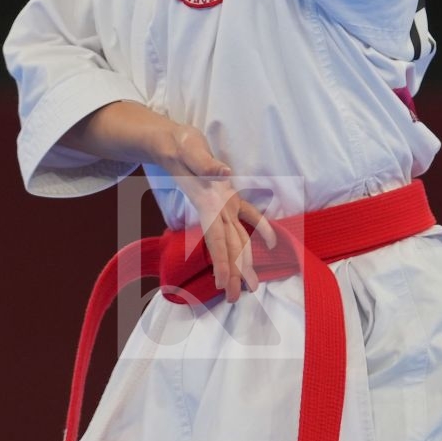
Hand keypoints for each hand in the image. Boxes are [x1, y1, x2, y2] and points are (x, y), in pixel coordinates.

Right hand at [153, 121, 276, 303]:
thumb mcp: (190, 148)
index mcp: (208, 201)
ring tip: (251, 285)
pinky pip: (246, 214)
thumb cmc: (180, 144)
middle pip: (226, 246)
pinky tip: (270, 241)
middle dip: (231, 272)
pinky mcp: (227, 195)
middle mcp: (216, 208)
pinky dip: (260, 227)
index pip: (215, 238)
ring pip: (235, 237)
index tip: (222, 284)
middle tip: (235, 298)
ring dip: (242, 261)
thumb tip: (225, 173)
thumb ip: (206, 163)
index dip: (220, 261)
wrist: (171, 142)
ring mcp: (222, 203)